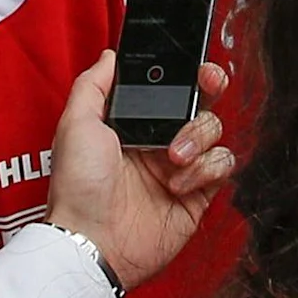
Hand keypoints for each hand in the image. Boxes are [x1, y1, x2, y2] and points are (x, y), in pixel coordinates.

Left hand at [43, 53, 237, 291]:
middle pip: (200, 102)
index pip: (168, 89)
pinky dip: (206, 169)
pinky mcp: (197, 195)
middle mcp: (158, 142)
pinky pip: (222, 165)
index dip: (186, 74)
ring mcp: (180, 168)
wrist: (93, 241)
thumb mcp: (75, 125)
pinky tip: (179, 183)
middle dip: (209, 88)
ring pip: (214, 130)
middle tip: (208, 85)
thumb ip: (93, 85)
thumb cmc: (78, 188)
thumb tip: (111, 56)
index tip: (194, 66)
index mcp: (132, 125)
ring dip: (199, 136)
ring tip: (173, 157)